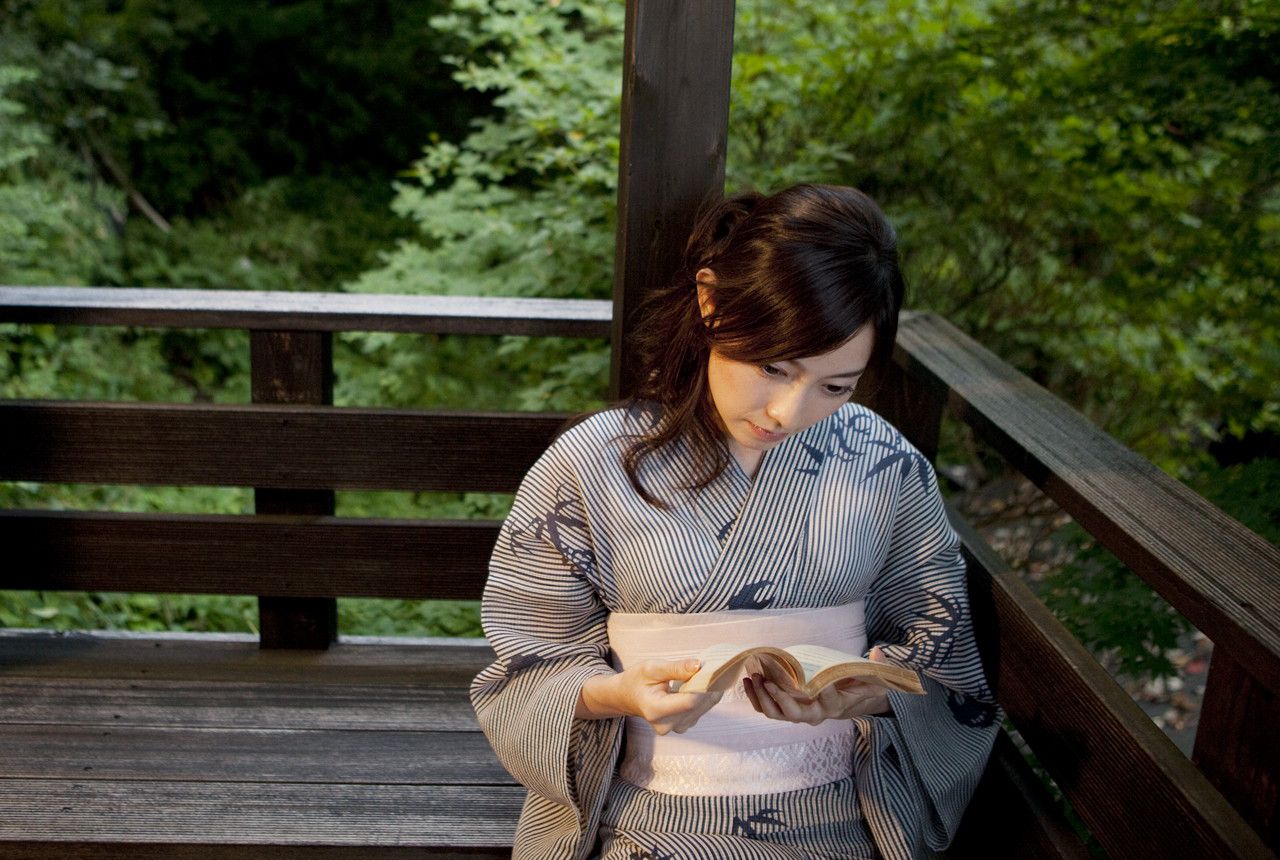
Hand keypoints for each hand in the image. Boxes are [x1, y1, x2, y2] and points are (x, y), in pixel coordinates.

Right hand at [577, 658, 723, 734]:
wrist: (628, 697)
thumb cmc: (637, 680)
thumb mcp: (651, 668)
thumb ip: (675, 668)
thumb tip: (698, 665)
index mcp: (656, 710)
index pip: (690, 701)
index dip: (703, 684)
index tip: (711, 667)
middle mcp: (667, 725)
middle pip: (699, 705)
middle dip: (707, 685)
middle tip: (709, 665)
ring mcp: (676, 728)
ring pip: (703, 707)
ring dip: (707, 690)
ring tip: (701, 673)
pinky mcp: (683, 726)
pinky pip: (701, 709)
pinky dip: (703, 696)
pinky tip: (698, 684)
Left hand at [743, 645, 893, 723]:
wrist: (842, 701)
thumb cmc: (854, 686)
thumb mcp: (870, 678)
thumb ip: (876, 667)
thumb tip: (878, 651)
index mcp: (835, 706)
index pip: (830, 702)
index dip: (825, 692)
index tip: (820, 680)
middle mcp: (815, 714)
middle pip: (795, 714)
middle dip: (780, 698)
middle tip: (769, 680)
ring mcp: (798, 714)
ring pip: (776, 713)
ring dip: (763, 696)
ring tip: (754, 676)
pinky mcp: (785, 710)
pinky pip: (766, 709)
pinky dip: (755, 697)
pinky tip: (748, 680)